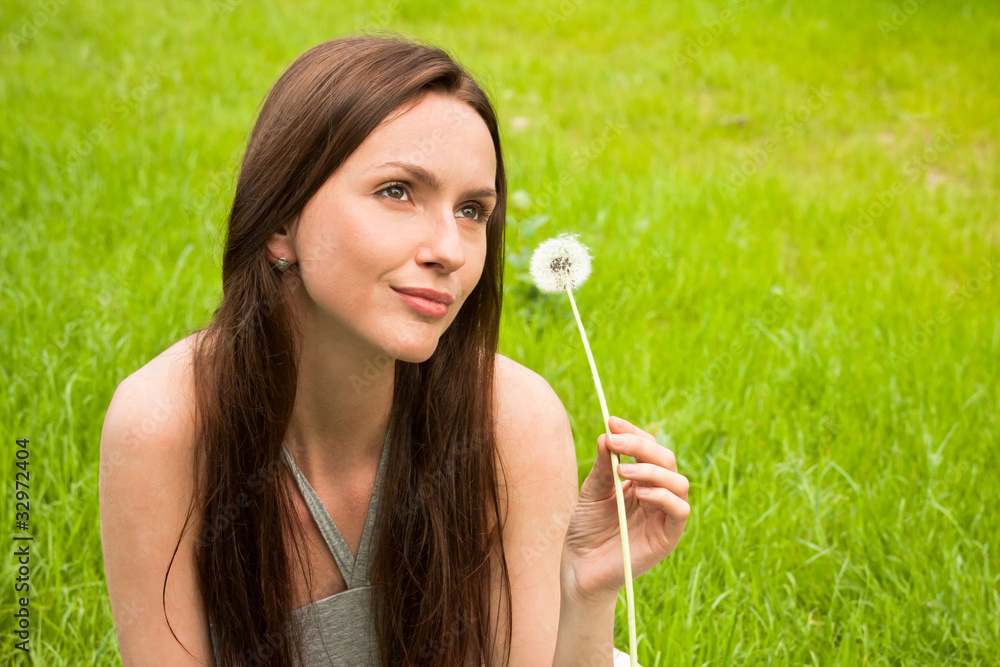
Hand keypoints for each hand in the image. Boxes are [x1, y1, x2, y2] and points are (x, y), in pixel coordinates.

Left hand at [561, 416, 689, 604]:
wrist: (579, 568)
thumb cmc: (586, 530)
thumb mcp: (592, 491)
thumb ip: (602, 466)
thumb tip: (607, 434)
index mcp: (641, 481)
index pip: (650, 449)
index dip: (634, 433)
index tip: (611, 422)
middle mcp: (657, 495)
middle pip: (666, 460)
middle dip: (642, 446)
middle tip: (615, 442)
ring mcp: (664, 516)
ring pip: (679, 482)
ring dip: (653, 470)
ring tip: (624, 471)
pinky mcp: (668, 537)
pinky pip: (680, 511)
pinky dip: (664, 496)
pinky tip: (640, 493)